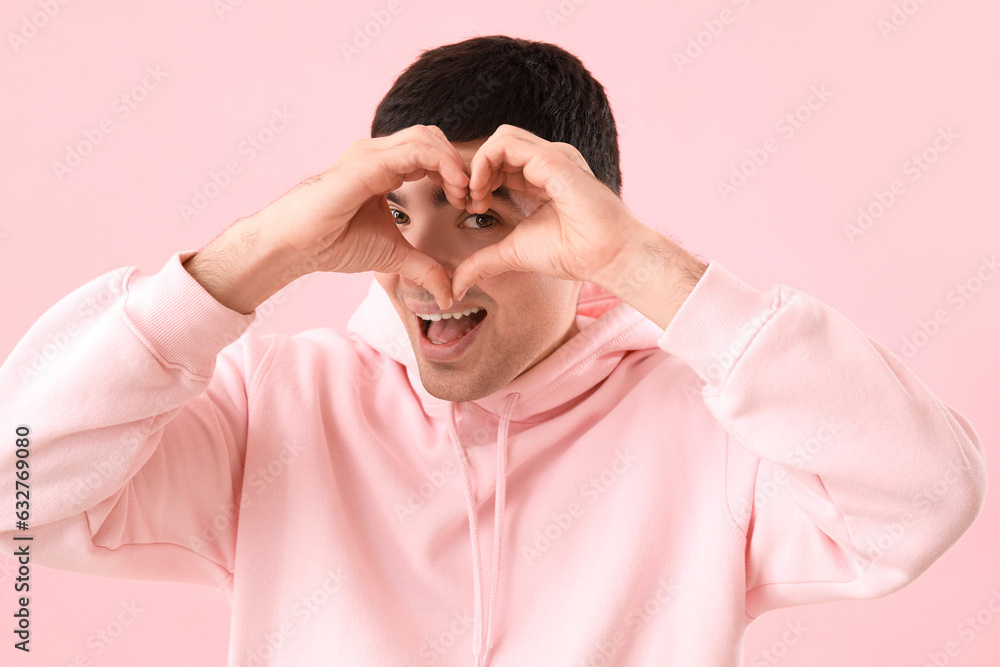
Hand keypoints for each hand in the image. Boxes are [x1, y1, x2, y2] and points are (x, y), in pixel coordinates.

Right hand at [268, 124, 469, 308]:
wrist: (295, 245)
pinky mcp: (368, 163)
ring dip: (454, 163)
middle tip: (472, 197)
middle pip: (433, 137)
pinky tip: (453, 189)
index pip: (430, 152)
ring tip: (464, 193)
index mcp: (383, 167)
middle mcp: (378, 153)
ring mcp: (371, 154)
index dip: (455, 173)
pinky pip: (416, 151)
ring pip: (427, 137)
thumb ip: (423, 268)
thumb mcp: (393, 255)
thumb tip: (447, 294)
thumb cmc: (333, 243)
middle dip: (459, 164)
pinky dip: (442, 165)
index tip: (470, 202)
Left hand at [450, 125, 639, 300]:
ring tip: (475, 196)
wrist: (607, 257)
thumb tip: (456, 284)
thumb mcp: (514, 253)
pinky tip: (482, 192)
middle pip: (498, 145)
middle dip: (475, 170)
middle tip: (469, 201)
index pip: (500, 160)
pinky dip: (485, 163)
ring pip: (500, 138)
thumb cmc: (572, 253)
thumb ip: (484, 261)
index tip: (472, 207)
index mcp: (541, 176)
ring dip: (478, 165)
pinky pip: (506, 145)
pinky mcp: (553, 160)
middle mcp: (547, 161)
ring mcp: (552, 157)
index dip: (478, 179)